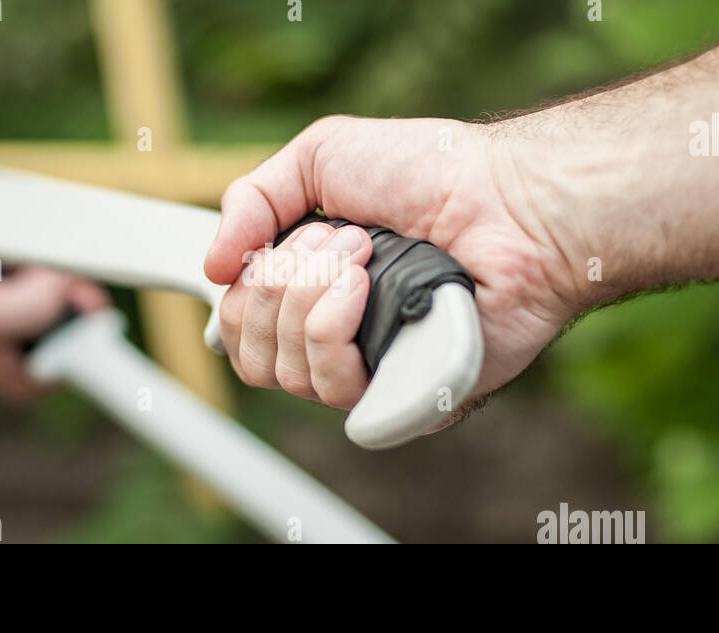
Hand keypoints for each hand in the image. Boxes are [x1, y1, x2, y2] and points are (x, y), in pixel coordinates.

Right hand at [204, 115, 585, 424]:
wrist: (507, 202)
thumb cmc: (434, 173)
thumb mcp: (320, 156)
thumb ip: (251, 199)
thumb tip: (211, 266)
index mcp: (314, 291)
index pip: (238, 328)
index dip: (240, 292)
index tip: (273, 245)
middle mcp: (337, 337)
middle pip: (250, 353)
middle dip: (278, 282)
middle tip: (340, 238)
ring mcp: (370, 371)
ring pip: (284, 372)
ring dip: (309, 296)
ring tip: (364, 254)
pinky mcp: (402, 397)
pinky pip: (330, 392)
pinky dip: (333, 331)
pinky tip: (366, 291)